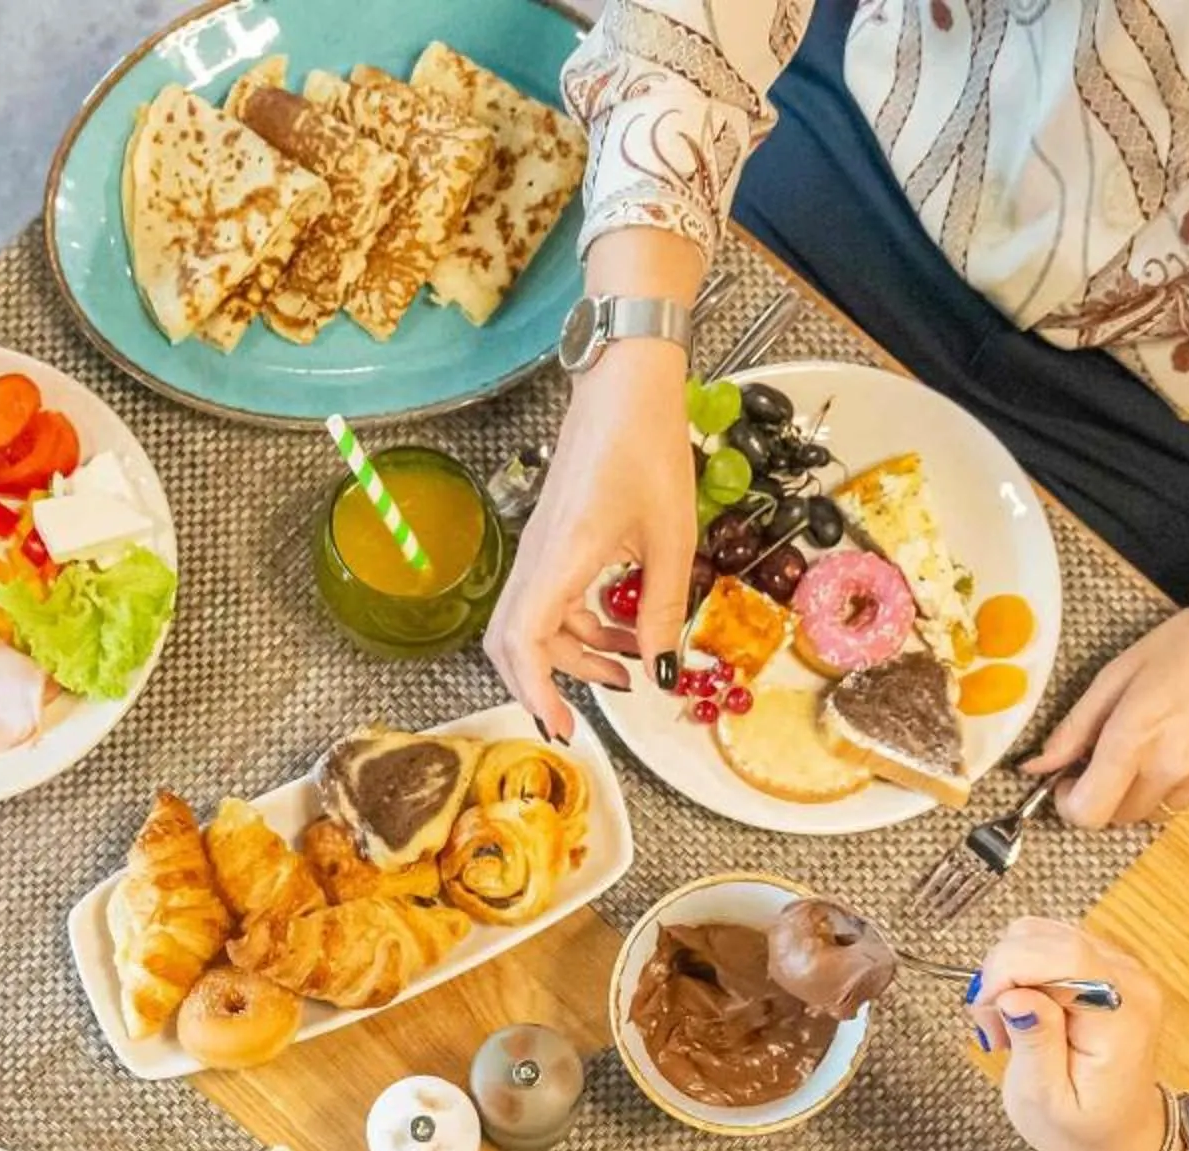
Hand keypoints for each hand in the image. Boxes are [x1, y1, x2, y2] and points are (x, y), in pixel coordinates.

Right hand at [482, 224, 707, 739]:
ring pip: (536, 624)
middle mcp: (538, 557)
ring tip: (628, 672)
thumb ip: (664, 609)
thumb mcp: (674, 537)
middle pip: (514, 642)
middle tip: (584, 719)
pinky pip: (552, 599)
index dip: (537, 694)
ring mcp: (540, 548)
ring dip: (575, 656)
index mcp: (562, 556)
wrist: (626, 382)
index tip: (563, 729)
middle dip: (548, 685)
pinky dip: (581, 627)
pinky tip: (623, 631)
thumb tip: (662, 673)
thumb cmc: (649, 445)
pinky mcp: (552, 538)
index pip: (525, 642)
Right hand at [965, 919, 1171, 1150]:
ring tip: (1011, 1023)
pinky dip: (1024, 971)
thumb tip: (1014, 995)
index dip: (1009, 970)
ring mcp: (1122, 970)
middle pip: (1047, 937)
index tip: (987, 1012)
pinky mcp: (1106, 967)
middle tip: (995, 1028)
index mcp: (1121, 1018)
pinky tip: (1025, 1010)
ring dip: (1010, 972)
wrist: (1121, 1137)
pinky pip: (1050, 945)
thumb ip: (1034, 1043)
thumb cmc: (1082, 1129)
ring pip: (1042, 934)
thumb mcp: (1045, 1100)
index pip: (1063, 956)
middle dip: (1003, 973)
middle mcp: (1130, 982)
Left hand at [1029, 543, 1188, 827]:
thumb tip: (1036, 766)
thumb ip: (1076, 726)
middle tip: (1120, 751)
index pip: (1086, 814)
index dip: (1071, 803)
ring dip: (1149, 787)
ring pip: (1158, 810)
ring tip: (1169, 736)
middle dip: (1108, 792)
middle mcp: (1173, 768)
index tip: (1073, 780)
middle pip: (1119, 816)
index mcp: (1135, 737)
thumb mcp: (1122, 671)